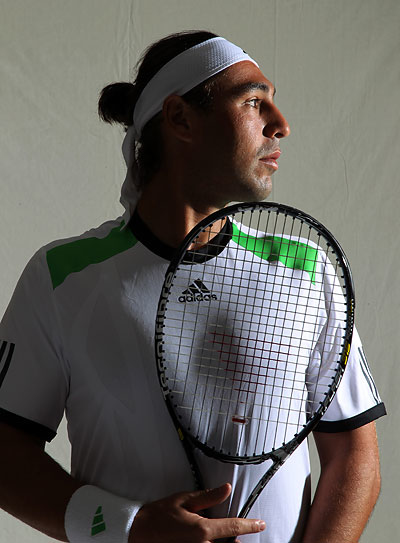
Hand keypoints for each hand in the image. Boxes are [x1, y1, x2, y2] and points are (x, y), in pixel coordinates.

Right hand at [129, 483, 265, 542]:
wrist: (137, 533)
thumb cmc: (159, 515)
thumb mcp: (184, 500)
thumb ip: (208, 497)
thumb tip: (226, 489)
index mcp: (203, 530)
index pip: (234, 527)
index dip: (251, 525)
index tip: (261, 524)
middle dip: (237, 541)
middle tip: (237, 535)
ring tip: (225, 540)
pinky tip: (209, 542)